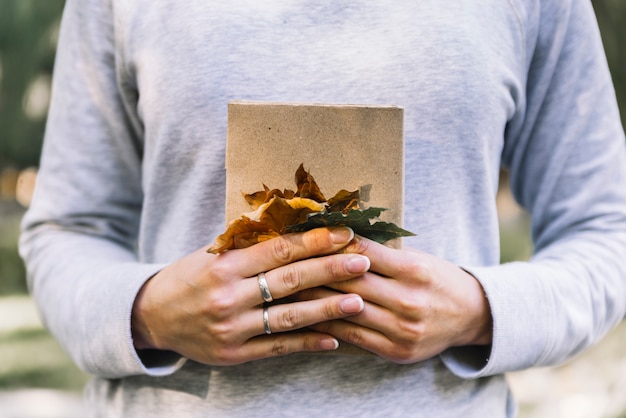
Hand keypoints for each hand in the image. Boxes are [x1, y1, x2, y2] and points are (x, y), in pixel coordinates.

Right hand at [131, 227, 368, 364]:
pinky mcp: (234, 354)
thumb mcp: (213, 254)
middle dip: (330, 270)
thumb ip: (249, 245)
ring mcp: (232, 328)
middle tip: (362, 261)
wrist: (151, 316)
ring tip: (359, 301)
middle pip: (289, 280)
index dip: (314, 241)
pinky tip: (333, 339)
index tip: (344, 234)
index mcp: (224, 265)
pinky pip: (278, 348)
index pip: (278, 250)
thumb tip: (296, 225)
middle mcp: (228, 296)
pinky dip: (307, 343)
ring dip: (327, 309)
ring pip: (288, 317)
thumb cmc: (189, 277)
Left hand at [301, 236, 492, 363]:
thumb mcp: (418, 257)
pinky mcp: (396, 351)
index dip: (332, 244)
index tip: (307, 237)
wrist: (472, 315)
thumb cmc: (438, 279)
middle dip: (315, 271)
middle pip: (350, 282)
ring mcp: (402, 329)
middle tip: (285, 262)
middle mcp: (409, 300)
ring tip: (288, 290)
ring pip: (347, 310)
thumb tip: (338, 238)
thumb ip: (382, 253)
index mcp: (415, 270)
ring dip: (313, 300)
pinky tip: (308, 317)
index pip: (364, 253)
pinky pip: (354, 336)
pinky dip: (328, 326)